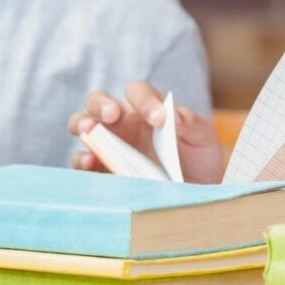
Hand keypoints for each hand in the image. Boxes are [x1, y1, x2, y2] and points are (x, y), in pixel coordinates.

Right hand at [67, 82, 225, 183]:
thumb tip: (176, 115)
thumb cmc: (198, 158)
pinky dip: (82, 159)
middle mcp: (122, 122)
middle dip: (101, 103)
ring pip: (83, 124)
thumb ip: (192, 124)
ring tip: (88, 130)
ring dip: (82, 124)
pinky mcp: (100, 169)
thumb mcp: (202, 139)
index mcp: (147, 108)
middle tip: (112, 114)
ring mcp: (108, 144)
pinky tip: (90, 161)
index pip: (137, 92)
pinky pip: (82, 161)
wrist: (196, 192)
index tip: (158, 119)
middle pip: (98, 100)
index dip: (144, 100)